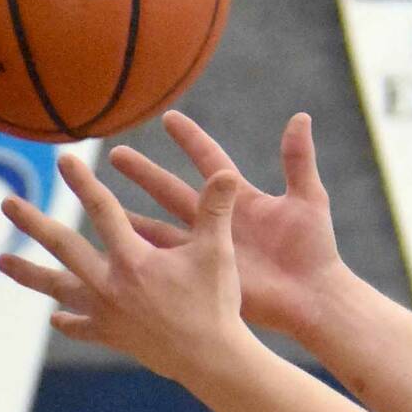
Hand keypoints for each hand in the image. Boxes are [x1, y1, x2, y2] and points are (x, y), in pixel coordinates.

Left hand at [0, 155, 251, 382]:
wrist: (209, 359)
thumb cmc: (215, 303)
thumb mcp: (217, 252)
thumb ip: (215, 210)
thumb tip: (225, 173)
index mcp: (133, 260)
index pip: (103, 211)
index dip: (84, 183)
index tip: (65, 159)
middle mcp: (108, 284)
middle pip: (62, 246)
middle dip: (33, 222)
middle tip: (6, 202)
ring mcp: (103, 312)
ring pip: (57, 287)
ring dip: (28, 273)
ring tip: (0, 261)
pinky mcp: (108, 335)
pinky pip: (79, 326)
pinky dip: (67, 320)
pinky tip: (56, 316)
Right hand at [107, 112, 344, 340]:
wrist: (311, 296)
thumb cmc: (314, 249)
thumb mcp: (308, 199)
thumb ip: (298, 159)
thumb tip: (299, 116)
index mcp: (240, 198)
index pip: (209, 160)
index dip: (190, 139)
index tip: (167, 117)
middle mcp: (216, 219)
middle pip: (171, 189)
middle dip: (143, 172)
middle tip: (115, 154)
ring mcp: (203, 247)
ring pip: (156, 226)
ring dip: (128, 215)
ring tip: (97, 201)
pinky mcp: (198, 273)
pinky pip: (160, 262)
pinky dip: (137, 256)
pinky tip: (111, 250)